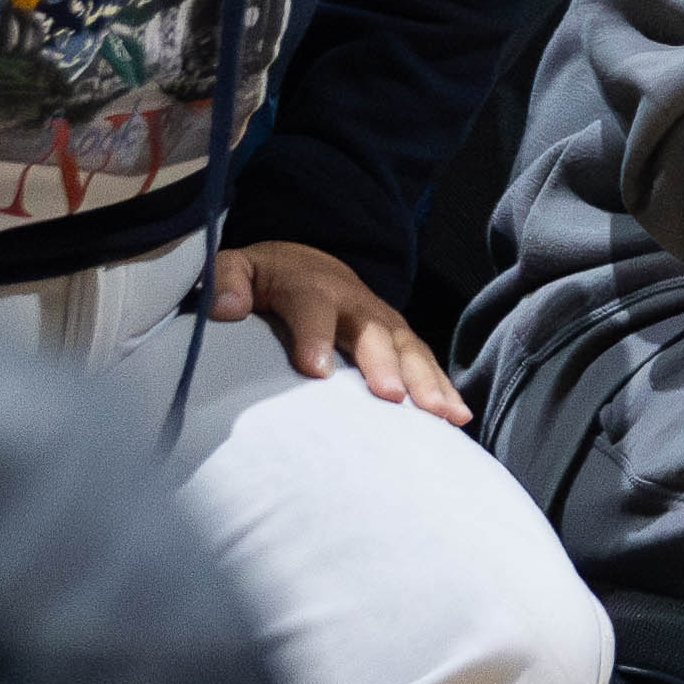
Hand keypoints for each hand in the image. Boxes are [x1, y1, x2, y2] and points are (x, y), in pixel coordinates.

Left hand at [209, 240, 468, 423]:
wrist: (310, 265)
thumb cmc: (269, 279)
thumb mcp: (238, 268)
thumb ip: (226, 281)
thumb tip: (224, 307)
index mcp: (310, 286)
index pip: (313, 306)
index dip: (315, 335)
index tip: (315, 369)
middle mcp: (355, 303)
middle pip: (373, 331)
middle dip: (383, 362)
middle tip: (390, 395)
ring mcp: (383, 322)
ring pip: (408, 349)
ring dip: (425, 381)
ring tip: (438, 414)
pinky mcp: (400, 340)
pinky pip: (426, 363)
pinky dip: (444, 387)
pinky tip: (458, 417)